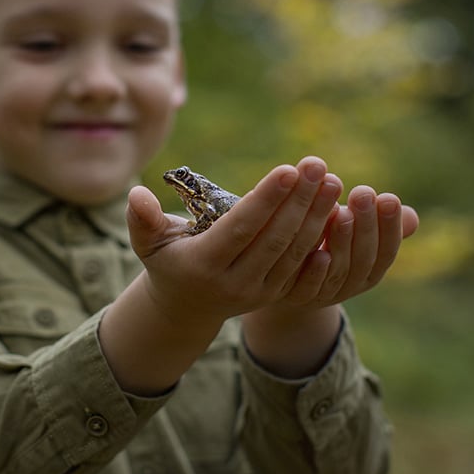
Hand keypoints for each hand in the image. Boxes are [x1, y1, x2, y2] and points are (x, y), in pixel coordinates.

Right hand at [127, 156, 347, 327]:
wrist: (186, 308)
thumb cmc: (167, 259)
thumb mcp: (148, 242)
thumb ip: (142, 218)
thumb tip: (136, 193)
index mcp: (204, 264)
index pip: (241, 228)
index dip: (265, 200)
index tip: (288, 169)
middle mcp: (235, 282)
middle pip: (275, 238)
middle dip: (300, 201)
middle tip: (318, 165)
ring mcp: (258, 292)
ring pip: (294, 251)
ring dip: (317, 216)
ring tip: (332, 181)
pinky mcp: (276, 294)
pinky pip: (304, 265)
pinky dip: (322, 238)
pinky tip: (338, 210)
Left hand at [240, 174, 418, 377]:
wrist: (280, 280)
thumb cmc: (322, 246)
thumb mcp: (349, 233)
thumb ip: (374, 224)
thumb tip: (412, 216)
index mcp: (367, 272)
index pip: (386, 252)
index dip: (390, 228)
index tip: (389, 197)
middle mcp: (346, 286)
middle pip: (363, 260)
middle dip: (366, 226)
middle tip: (364, 193)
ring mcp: (320, 295)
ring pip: (337, 272)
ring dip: (341, 242)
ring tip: (340, 211)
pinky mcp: (291, 297)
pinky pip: (307, 287)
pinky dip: (316, 272)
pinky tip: (319, 252)